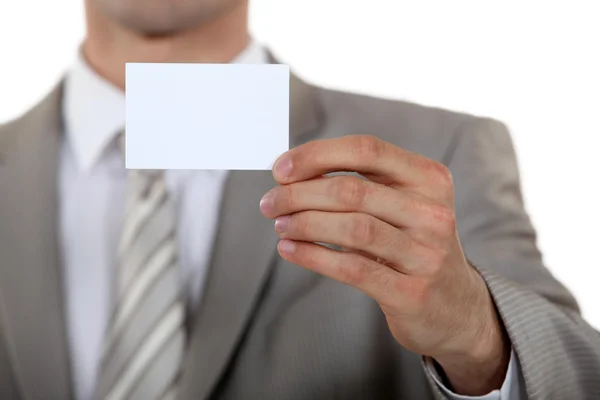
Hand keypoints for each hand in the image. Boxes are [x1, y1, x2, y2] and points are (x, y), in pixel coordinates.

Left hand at [260, 135, 509, 395]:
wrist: (455, 307)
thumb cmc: (413, 246)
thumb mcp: (402, 206)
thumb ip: (359, 185)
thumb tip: (293, 173)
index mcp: (430, 178)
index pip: (366, 150)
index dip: (317, 155)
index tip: (280, 169)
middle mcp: (433, 213)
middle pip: (352, 190)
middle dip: (299, 194)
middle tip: (270, 203)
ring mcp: (426, 254)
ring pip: (352, 228)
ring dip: (303, 223)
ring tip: (280, 225)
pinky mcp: (411, 292)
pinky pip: (352, 268)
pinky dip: (313, 256)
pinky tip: (289, 250)